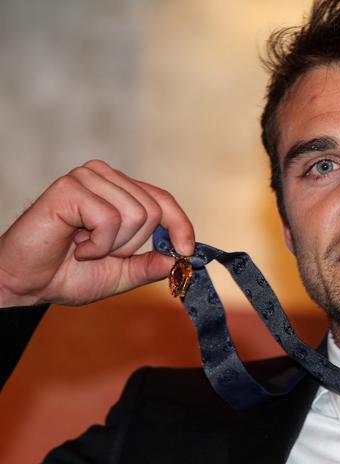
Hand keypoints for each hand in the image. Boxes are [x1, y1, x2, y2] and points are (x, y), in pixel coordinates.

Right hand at [0, 160, 194, 306]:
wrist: (25, 283)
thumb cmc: (69, 274)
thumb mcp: (122, 273)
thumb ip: (150, 264)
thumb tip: (180, 257)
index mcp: (120, 191)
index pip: (162, 199)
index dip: (180, 225)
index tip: (187, 251)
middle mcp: (105, 177)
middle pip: (153, 211)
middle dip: (131, 245)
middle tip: (99, 252)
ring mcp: (87, 178)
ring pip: (135, 215)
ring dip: (112, 246)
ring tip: (84, 247)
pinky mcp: (69, 187)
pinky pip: (110, 219)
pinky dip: (97, 244)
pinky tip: (76, 245)